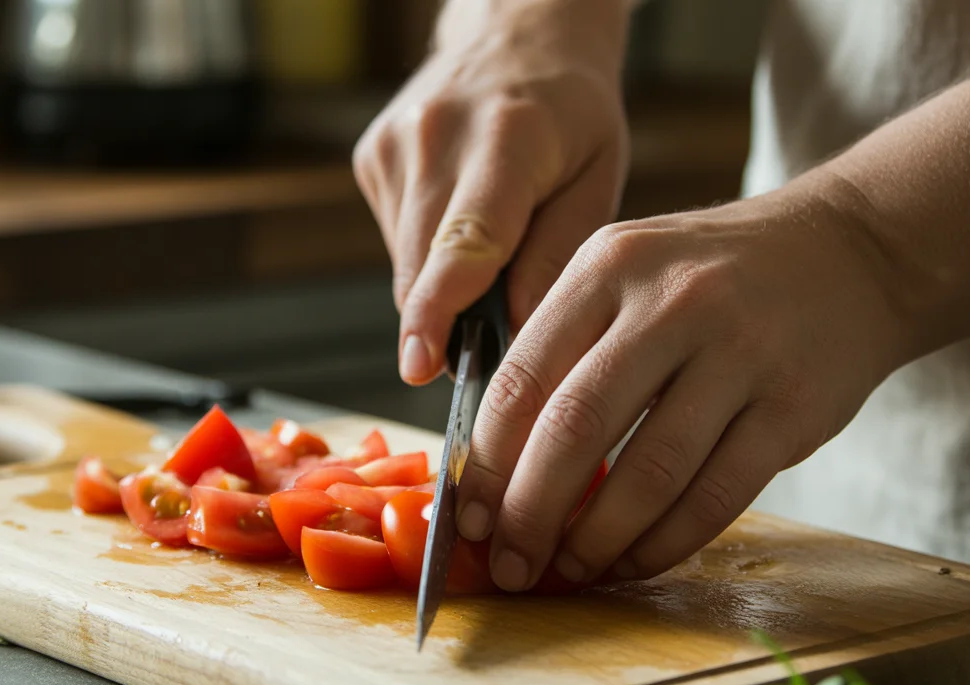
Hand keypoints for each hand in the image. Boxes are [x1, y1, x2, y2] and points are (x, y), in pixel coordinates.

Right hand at [352, 0, 632, 384]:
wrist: (517, 35)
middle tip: (492, 337)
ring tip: (493, 243)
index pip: (465, 239)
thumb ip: (559, 256)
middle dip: (450, 321)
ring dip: (444, 284)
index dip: (439, 309)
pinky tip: (460, 216)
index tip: (420, 364)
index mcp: (508, 138)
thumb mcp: (598, 177)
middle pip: (424, 266)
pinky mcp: (371, 157)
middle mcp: (438, 136)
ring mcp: (395, 145)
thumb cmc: (571, 113)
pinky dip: (428, 254)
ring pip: (407, 264)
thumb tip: (520, 335)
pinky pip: (396, 242)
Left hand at [454, 173, 919, 590]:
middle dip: (529, 513)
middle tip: (508, 565)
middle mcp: (672, 301)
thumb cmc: (712, 278)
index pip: (522, 377)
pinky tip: (634, 561)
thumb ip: (564, 348)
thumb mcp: (629, 273)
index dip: (486, 462)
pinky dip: (665, 543)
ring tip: (568, 572)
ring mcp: (741, 352)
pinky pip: (716, 496)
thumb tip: (497, 467)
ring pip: (649, 472)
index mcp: (609, 266)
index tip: (468, 519)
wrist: (849, 252)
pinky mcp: (795, 406)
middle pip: (575, 428)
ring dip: (597, 540)